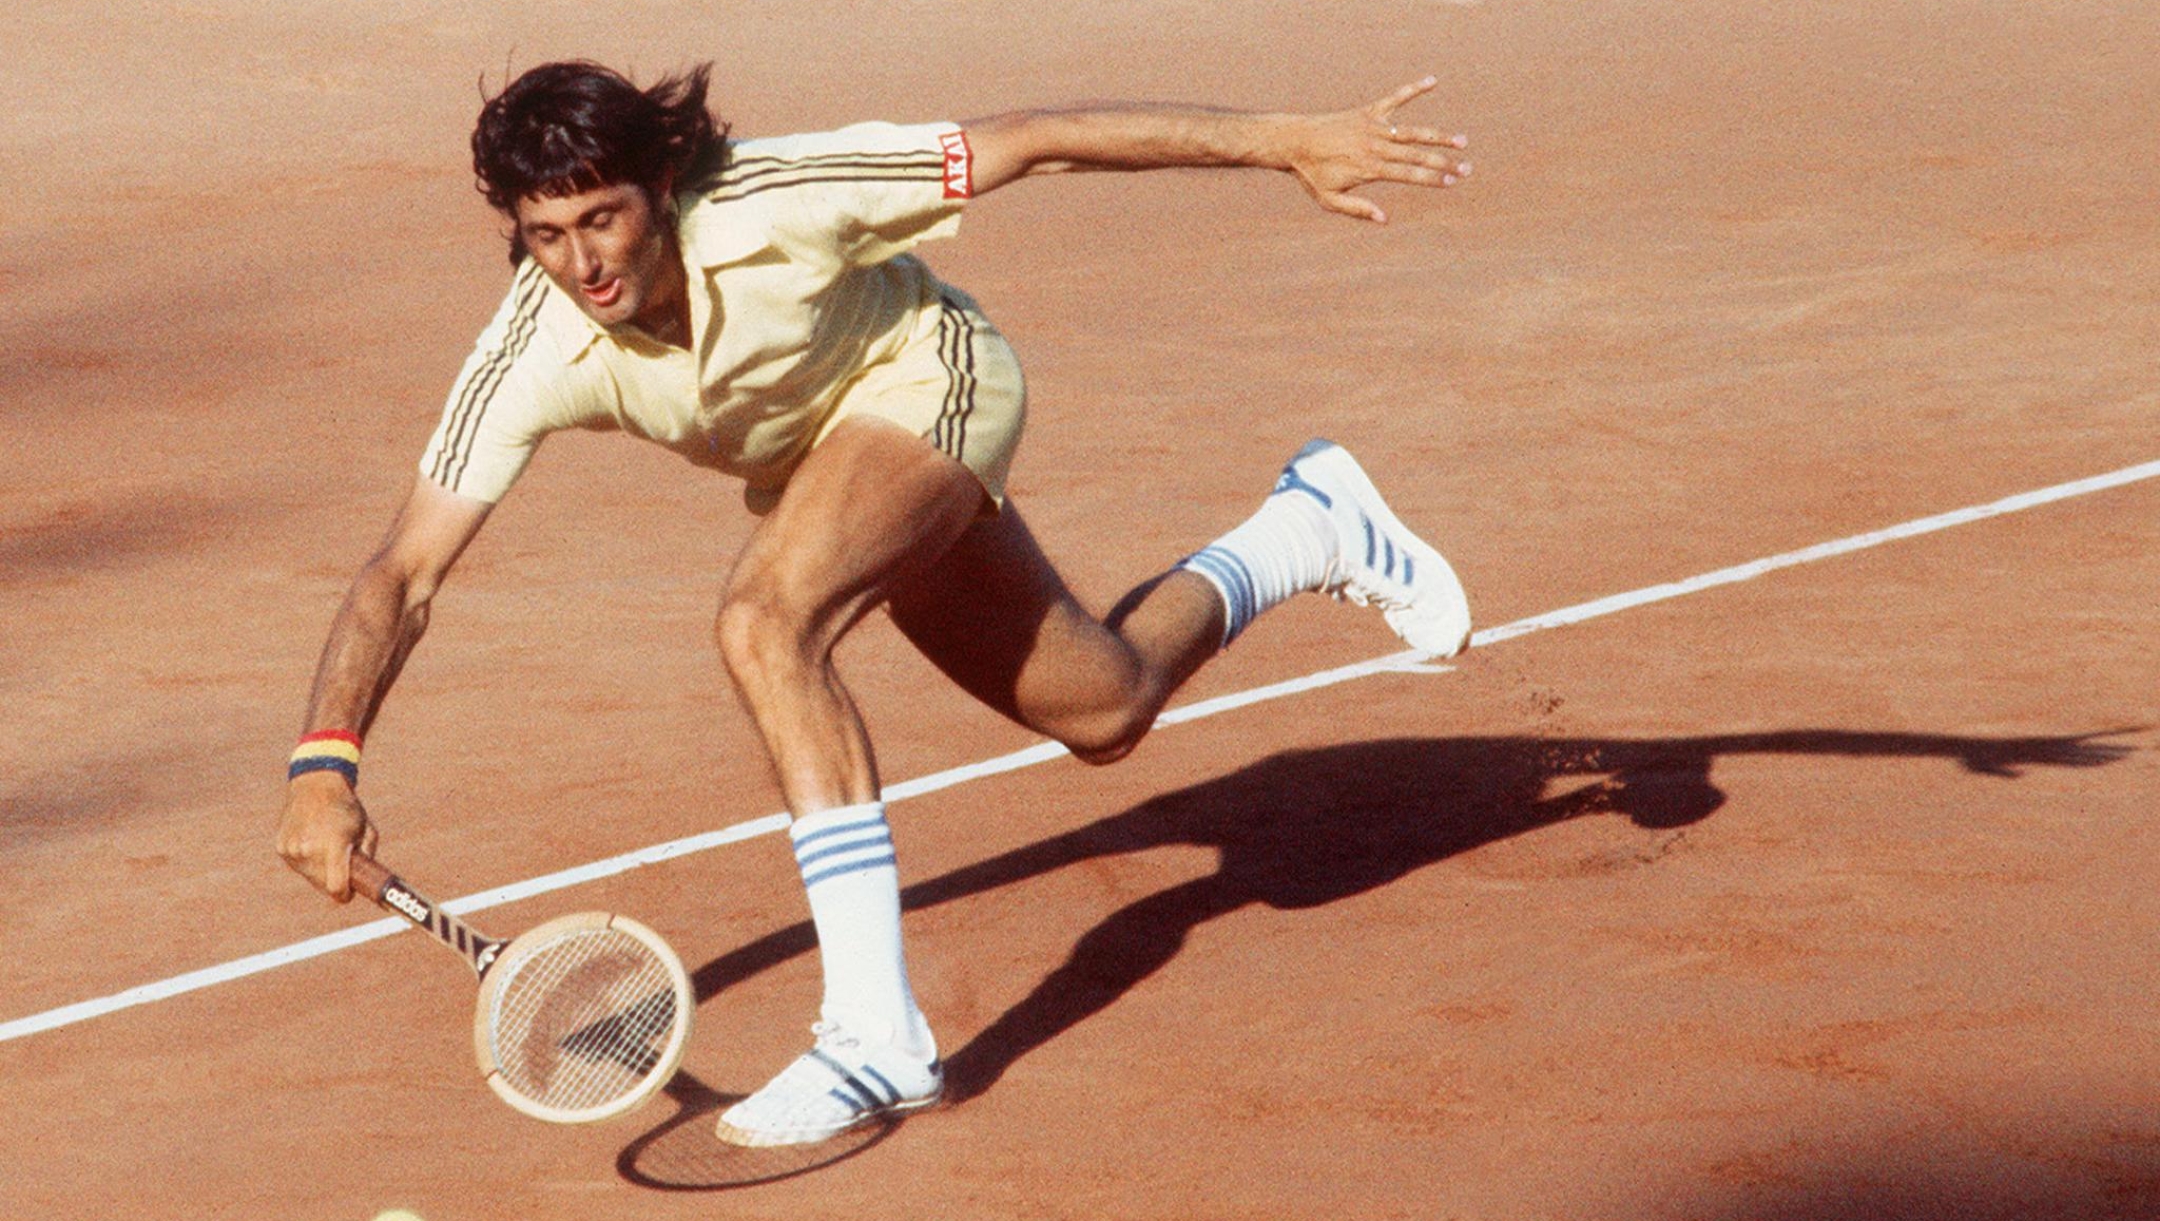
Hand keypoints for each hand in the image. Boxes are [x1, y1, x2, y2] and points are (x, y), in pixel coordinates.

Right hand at [277, 772, 377, 901]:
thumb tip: (366, 882)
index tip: (350, 893)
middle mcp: (309, 849)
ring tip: (327, 848)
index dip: (344, 894)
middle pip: (323, 885)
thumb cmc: (347, 808)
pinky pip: (298, 866)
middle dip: (334, 881)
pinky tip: (313, 842)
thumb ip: (368, 858)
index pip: (335, 887)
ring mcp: (292, 849)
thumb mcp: (367, 830)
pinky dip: (307, 862)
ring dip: (320, 871)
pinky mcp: (281, 847)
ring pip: (310, 877)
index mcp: (333, 844)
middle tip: (342, 868)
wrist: (316, 785)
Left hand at [1284, 76, 1470, 222]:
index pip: (1408, 175)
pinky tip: (1433, 81)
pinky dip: (1414, 89)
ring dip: (1438, 136)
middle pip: (1417, 155)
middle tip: (1468, 169)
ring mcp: (1373, 126)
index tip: (1452, 183)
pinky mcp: (1368, 112)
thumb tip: (1385, 219)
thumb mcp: (1329, 200)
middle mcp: (1375, 145)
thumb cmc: (1310, 174)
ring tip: (1462, 141)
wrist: (1292, 141)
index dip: (1432, 179)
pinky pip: (1395, 98)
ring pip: (1412, 131)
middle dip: (1444, 163)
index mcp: (1369, 168)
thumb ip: (1357, 210)